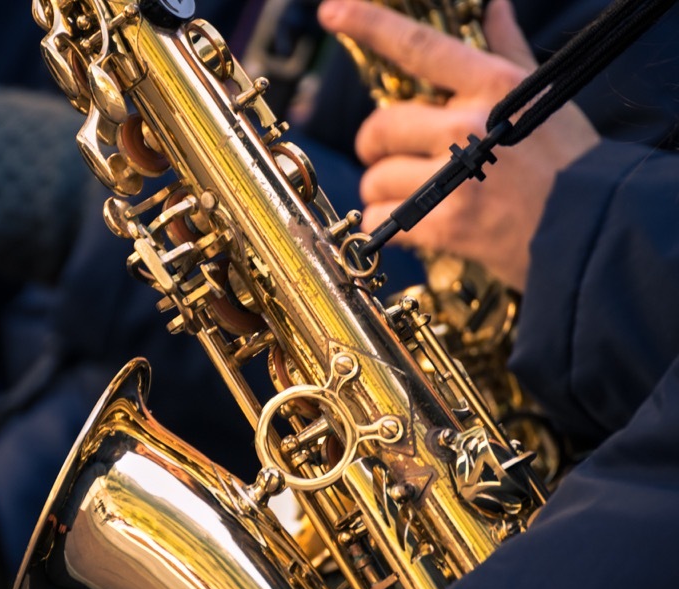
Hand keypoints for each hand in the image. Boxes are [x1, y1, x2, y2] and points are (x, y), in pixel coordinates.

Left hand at [318, 0, 599, 291]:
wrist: (593, 228)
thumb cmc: (569, 160)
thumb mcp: (543, 95)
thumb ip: (506, 49)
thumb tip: (493, 6)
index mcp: (491, 85)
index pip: (418, 46)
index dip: (370, 24)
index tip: (334, 11)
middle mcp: (467, 126)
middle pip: (380, 126)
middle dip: (378, 146)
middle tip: (396, 156)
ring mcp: (454, 177)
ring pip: (376, 178)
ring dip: (384, 190)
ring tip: (416, 195)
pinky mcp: (446, 224)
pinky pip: (381, 218)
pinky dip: (387, 224)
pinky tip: (415, 223)